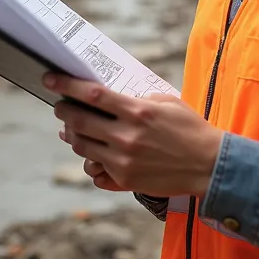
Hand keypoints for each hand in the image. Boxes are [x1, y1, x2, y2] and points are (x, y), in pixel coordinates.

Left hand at [44, 73, 222, 197]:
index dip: (67, 85)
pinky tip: (91, 152)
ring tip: (72, 128)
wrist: (207, 165)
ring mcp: (123, 161)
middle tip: (59, 105)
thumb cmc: (190, 128)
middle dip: (63, 110)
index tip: (51, 78)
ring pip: (82, 146)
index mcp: (137, 111)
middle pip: (79, 121)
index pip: (92, 95)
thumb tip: (111, 99)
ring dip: (72, 135)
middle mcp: (126, 136)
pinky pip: (95, 171)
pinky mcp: (125, 180)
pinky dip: (89, 160)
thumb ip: (137, 99)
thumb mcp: (166, 102)